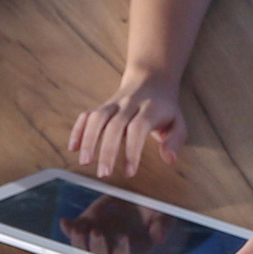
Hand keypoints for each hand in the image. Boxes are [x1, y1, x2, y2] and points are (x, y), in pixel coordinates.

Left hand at [60, 196, 168, 253]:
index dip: (122, 252)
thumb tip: (159, 237)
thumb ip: (162, 226)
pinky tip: (65, 222)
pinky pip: (73, 232)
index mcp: (129, 252)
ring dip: (79, 241)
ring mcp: (95, 240)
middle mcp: (110, 250)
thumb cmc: (151, 216)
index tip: (125, 237)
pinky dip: (67, 229)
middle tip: (98, 231)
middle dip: (97, 246)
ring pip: (83, 249)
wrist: (136, 207)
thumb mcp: (162, 217)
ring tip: (78, 228)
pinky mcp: (86, 227)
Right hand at [66, 75, 185, 177]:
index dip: (132, 150)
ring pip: (97, 118)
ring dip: (88, 140)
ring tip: (85, 162)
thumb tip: (169, 159)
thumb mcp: (178, 122)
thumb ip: (175, 140)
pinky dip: (78, 130)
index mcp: (150, 109)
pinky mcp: (102, 106)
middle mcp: (129, 104)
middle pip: (114, 126)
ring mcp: (113, 103)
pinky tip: (74, 147)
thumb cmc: (165, 108)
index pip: (138, 129)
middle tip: (104, 174)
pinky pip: (87, 115)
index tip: (129, 172)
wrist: (151, 79)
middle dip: (107, 151)